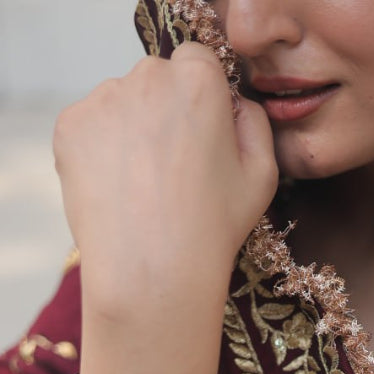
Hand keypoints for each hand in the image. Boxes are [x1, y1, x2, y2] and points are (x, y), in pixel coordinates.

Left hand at [53, 43, 277, 373]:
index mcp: (199, 80)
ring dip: (131, 132)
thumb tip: (236, 105)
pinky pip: (90, 128)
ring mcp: (102, 100)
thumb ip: (255, 123)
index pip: (199, 62)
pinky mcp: (71, 127)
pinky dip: (102, 153)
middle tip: (174, 171)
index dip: (203, 100)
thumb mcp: (263, 176)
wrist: (152, 272)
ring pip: (121, 104)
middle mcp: (147, 77)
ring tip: (145, 188)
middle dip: (165, 113)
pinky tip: (120, 191)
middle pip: (157, 80)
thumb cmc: (213, 229)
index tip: (203, 138)